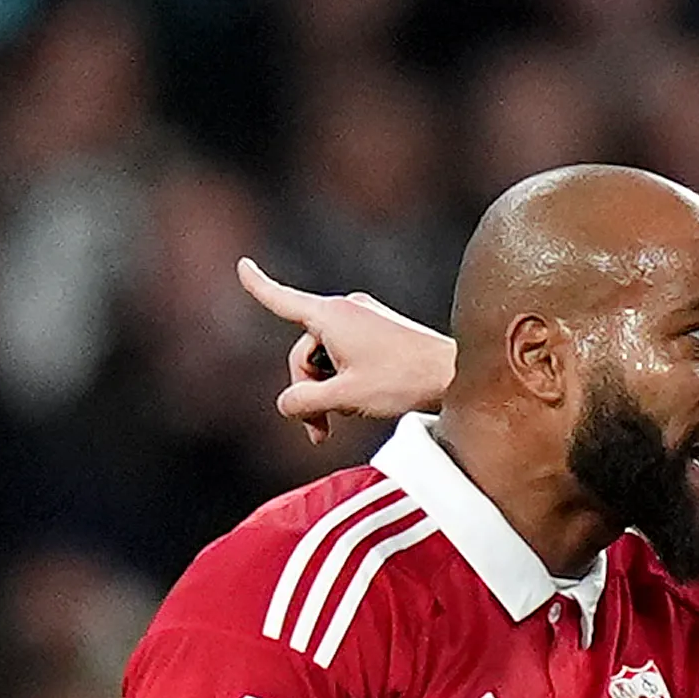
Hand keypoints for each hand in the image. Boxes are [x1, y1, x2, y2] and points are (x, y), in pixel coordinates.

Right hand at [237, 259, 456, 442]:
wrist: (455, 376)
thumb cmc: (403, 382)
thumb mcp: (344, 397)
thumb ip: (304, 402)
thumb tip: (286, 404)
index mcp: (331, 316)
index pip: (283, 300)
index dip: (259, 286)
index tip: (243, 266)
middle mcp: (346, 309)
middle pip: (305, 351)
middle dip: (307, 391)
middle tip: (320, 431)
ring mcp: (364, 319)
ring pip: (326, 358)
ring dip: (327, 391)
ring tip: (343, 420)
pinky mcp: (380, 332)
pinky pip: (347, 355)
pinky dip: (344, 380)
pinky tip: (358, 403)